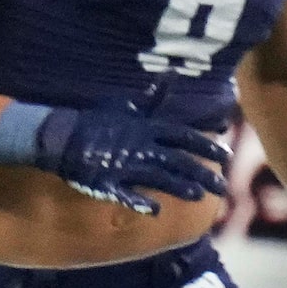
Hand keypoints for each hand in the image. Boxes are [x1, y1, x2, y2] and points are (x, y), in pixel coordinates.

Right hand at [7, 95, 228, 213]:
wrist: (60, 136)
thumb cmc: (95, 122)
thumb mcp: (124, 107)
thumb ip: (150, 99)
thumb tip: (170, 77)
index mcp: (145, 129)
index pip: (183, 136)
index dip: (206, 145)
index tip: (226, 154)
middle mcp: (139, 147)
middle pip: (177, 160)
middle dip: (202, 172)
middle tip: (223, 186)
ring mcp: (122, 166)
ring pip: (157, 177)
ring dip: (178, 186)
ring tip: (198, 195)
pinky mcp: (106, 182)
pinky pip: (124, 194)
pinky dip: (138, 202)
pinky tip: (155, 210)